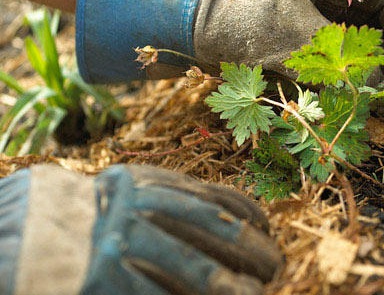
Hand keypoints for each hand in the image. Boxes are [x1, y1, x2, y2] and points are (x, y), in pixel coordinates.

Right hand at [0, 164, 280, 294]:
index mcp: (145, 181)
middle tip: (274, 267)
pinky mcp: (104, 281)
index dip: (249, 216)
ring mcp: (119, 245)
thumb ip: (173, 197)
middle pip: (214, 229)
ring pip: (194, 269)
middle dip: (252, 250)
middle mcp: (135, 207)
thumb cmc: (89, 215)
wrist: (26, 235)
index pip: (214, 196)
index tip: (268, 232)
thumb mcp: (129, 192)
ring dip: (231, 285)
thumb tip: (235, 220)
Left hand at [196, 0, 383, 89]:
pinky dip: (359, 90)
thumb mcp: (283, 29)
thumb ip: (332, 57)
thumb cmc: (233, 11)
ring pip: (372, 52)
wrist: (190, 20)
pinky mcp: (314, 49)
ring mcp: (328, 23)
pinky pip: (348, 69)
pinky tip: (366, 109)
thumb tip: (377, 88)